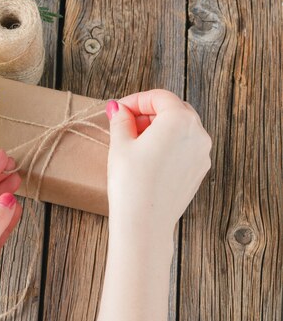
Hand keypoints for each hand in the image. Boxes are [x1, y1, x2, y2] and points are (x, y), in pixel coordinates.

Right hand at [106, 90, 211, 227]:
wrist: (144, 223)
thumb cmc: (131, 183)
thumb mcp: (120, 145)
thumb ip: (120, 120)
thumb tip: (118, 109)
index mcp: (180, 120)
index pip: (159, 97)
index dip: (135, 100)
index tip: (118, 110)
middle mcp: (198, 134)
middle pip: (173, 110)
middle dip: (148, 113)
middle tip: (124, 124)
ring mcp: (202, 154)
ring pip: (180, 129)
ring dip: (157, 129)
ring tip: (133, 142)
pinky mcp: (198, 171)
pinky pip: (184, 148)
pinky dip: (167, 145)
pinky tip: (146, 159)